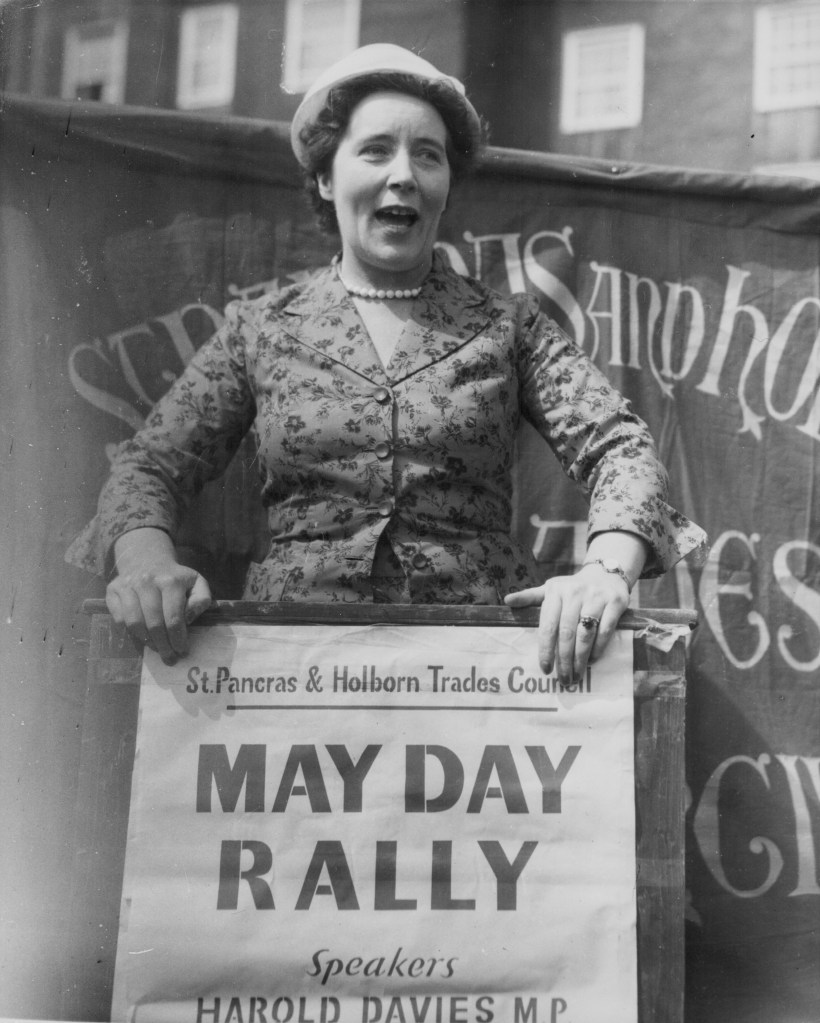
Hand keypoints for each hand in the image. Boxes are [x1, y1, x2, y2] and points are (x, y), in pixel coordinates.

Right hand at [106, 529, 211, 663]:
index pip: (173, 617)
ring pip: (134, 622)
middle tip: (169, 657)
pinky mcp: (113, 590)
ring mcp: (128, 585)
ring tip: (156, 648)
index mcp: (171, 581)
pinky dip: (130, 631)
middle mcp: (147, 581)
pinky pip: (118, 618)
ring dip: (146, 641)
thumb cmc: (175, 577)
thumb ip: (201, 600)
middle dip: (163, 645)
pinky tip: (142, 635)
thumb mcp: (197, 583)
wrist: (147, 558)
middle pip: (154, 623)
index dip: (178, 638)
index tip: (182, 650)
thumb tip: (188, 618)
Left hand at [504, 565, 629, 683]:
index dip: (546, 649)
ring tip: (576, 674)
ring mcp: (596, 597)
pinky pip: (605, 629)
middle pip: (567, 632)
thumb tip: (507, 600)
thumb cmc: (573, 588)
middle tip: (563, 678)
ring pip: (586, 633)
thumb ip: (530, 597)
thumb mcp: (551, 589)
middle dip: (564, 659)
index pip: (548, 625)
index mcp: (555, 591)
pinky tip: (592, 660)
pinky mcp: (615, 602)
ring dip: (580, 658)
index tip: (545, 668)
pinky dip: (598, 648)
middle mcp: (575, 593)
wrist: (606, 574)